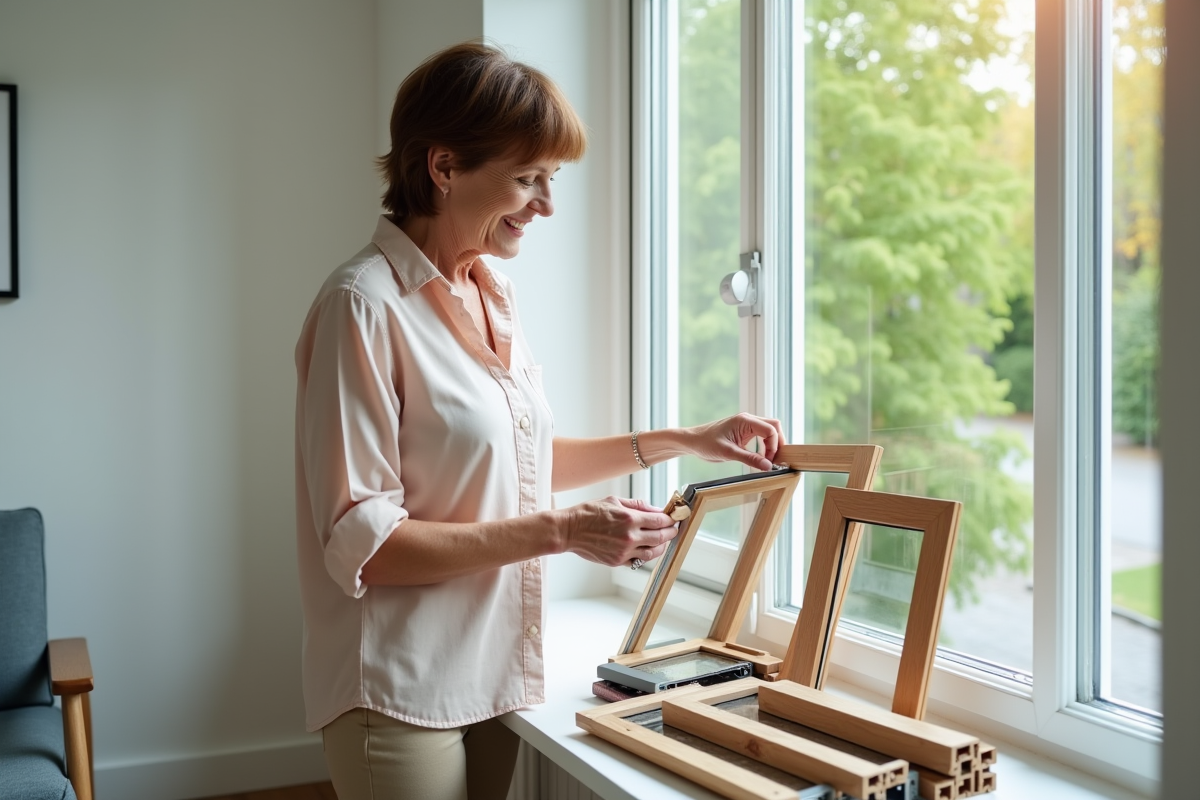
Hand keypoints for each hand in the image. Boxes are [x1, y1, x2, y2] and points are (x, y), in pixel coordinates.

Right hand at [562, 497, 677, 567]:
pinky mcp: (617, 562)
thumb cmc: (589, 513)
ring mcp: (624, 551)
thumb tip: (657, 509)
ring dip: (661, 546)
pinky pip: (639, 561)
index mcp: (630, 518)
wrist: (568, 531)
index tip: (674, 517)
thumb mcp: (614, 501)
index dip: (671, 519)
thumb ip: (638, 505)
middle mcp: (629, 536)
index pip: (660, 520)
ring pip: (653, 553)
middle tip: (673, 528)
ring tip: (662, 540)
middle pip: (661, 537)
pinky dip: (646, 555)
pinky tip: (646, 548)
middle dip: (671, 532)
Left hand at [683, 412, 783, 470]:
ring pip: (769, 430)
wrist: (693, 441)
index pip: (770, 429)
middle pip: (774, 426)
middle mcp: (747, 419)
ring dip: (772, 444)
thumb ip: (749, 459)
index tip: (769, 461)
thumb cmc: (706, 444)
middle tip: (775, 460)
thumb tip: (768, 466)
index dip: (774, 446)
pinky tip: (762, 457)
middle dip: (778, 443)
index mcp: (745, 421)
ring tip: (769, 460)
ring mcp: (746, 424)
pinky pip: (761, 435)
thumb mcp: (728, 453)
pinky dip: (765, 445)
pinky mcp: (744, 431)